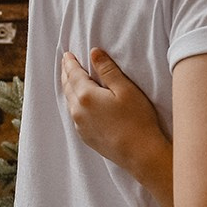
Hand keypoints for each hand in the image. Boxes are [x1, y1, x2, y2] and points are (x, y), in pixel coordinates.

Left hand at [61, 49, 166, 177]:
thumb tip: (93, 52)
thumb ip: (108, 70)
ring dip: (69, 88)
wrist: (140, 153)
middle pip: (68, 87)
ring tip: (70, 80)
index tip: (67, 54)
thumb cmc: (137, 119)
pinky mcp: (86, 137)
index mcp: (86, 96)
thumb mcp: (125, 89)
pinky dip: (74, 104)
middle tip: (66, 63)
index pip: (74, 74)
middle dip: (66, 74)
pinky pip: (74, 115)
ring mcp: (80, 126)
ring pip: (69, 102)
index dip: (70, 63)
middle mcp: (78, 111)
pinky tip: (79, 103)